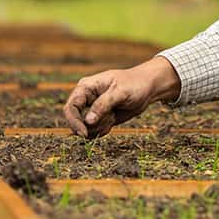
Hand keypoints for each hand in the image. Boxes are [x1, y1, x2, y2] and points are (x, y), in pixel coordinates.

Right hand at [63, 56, 181, 138]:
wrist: (148, 88)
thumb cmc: (134, 84)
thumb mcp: (120, 92)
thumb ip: (103, 105)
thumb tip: (87, 121)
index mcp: (86, 87)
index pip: (71, 107)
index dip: (74, 122)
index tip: (84, 134)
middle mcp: (86, 99)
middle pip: (75, 120)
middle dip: (91, 125)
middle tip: (109, 119)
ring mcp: (92, 110)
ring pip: (86, 128)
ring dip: (101, 126)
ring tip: (114, 114)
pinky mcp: (100, 118)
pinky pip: (95, 131)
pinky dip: (104, 128)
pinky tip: (114, 118)